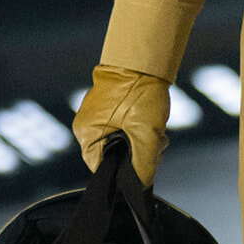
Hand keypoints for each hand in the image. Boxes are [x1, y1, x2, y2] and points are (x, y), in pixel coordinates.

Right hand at [72, 66, 170, 182]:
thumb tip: (141, 185)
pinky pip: (124, 127)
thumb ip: (143, 164)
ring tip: (157, 130)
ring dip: (142, 140)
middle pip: (113, 155)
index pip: (102, 168)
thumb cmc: (139, 92)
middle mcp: (86, 125)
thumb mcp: (146, 133)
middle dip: (138, 153)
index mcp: (86, 133)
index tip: (145, 164)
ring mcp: (97, 115)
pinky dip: (140, 128)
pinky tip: (153, 123)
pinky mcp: (110, 107)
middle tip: (156, 144)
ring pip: (122, 142)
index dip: (124, 171)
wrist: (144, 58)